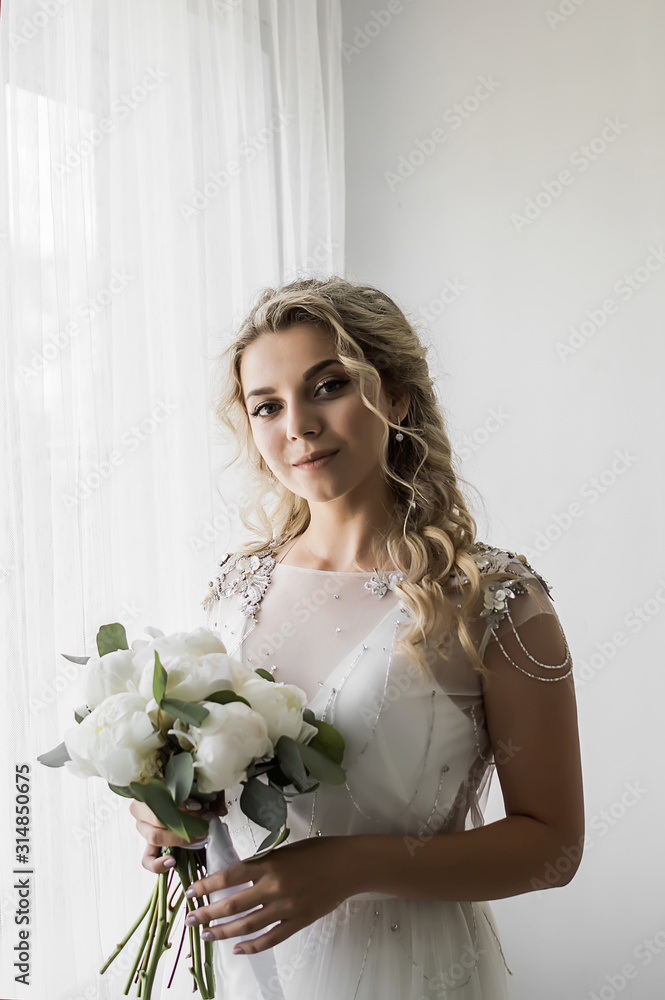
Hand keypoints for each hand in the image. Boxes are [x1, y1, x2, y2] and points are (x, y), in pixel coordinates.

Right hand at [130, 791, 226, 873]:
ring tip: (197, 836)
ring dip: (178, 838)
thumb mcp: (203, 789)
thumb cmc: (191, 794)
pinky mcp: (149, 846)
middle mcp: (143, 808)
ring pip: (153, 836)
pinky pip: (147, 859)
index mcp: (151, 788)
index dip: (179, 804)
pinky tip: (172, 861)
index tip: (198, 807)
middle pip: (156, 817)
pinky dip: (158, 863)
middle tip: (201, 824)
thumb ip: (211, 797)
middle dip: (182, 822)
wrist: (189, 806)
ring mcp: (144, 828)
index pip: (159, 795)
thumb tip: (220, 811)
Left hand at [183, 835, 357, 953]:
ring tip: (207, 935)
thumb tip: (237, 876)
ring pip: (247, 925)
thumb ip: (262, 863)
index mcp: (269, 865)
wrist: (347, 865)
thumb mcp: (285, 849)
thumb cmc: (318, 851)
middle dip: (207, 913)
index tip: (191, 892)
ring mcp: (285, 908)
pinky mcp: (297, 922)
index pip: (228, 877)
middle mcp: (274, 888)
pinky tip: (238, 949)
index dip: (206, 886)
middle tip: (190, 920)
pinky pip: (271, 939)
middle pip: (232, 905)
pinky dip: (252, 946)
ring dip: (223, 932)